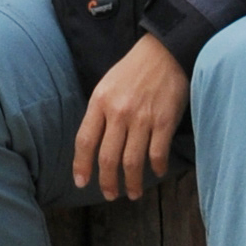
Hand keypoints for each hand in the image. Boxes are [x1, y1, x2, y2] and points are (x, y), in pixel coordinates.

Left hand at [72, 36, 189, 201]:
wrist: (164, 51)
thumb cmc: (133, 70)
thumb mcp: (107, 85)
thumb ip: (100, 113)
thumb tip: (94, 146)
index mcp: (100, 101)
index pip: (85, 141)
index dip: (81, 166)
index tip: (81, 183)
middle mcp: (118, 112)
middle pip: (107, 157)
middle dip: (107, 182)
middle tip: (110, 195)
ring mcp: (142, 118)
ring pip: (132, 161)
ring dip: (131, 183)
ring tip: (132, 193)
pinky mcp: (164, 121)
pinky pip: (157, 153)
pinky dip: (156, 167)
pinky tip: (156, 172)